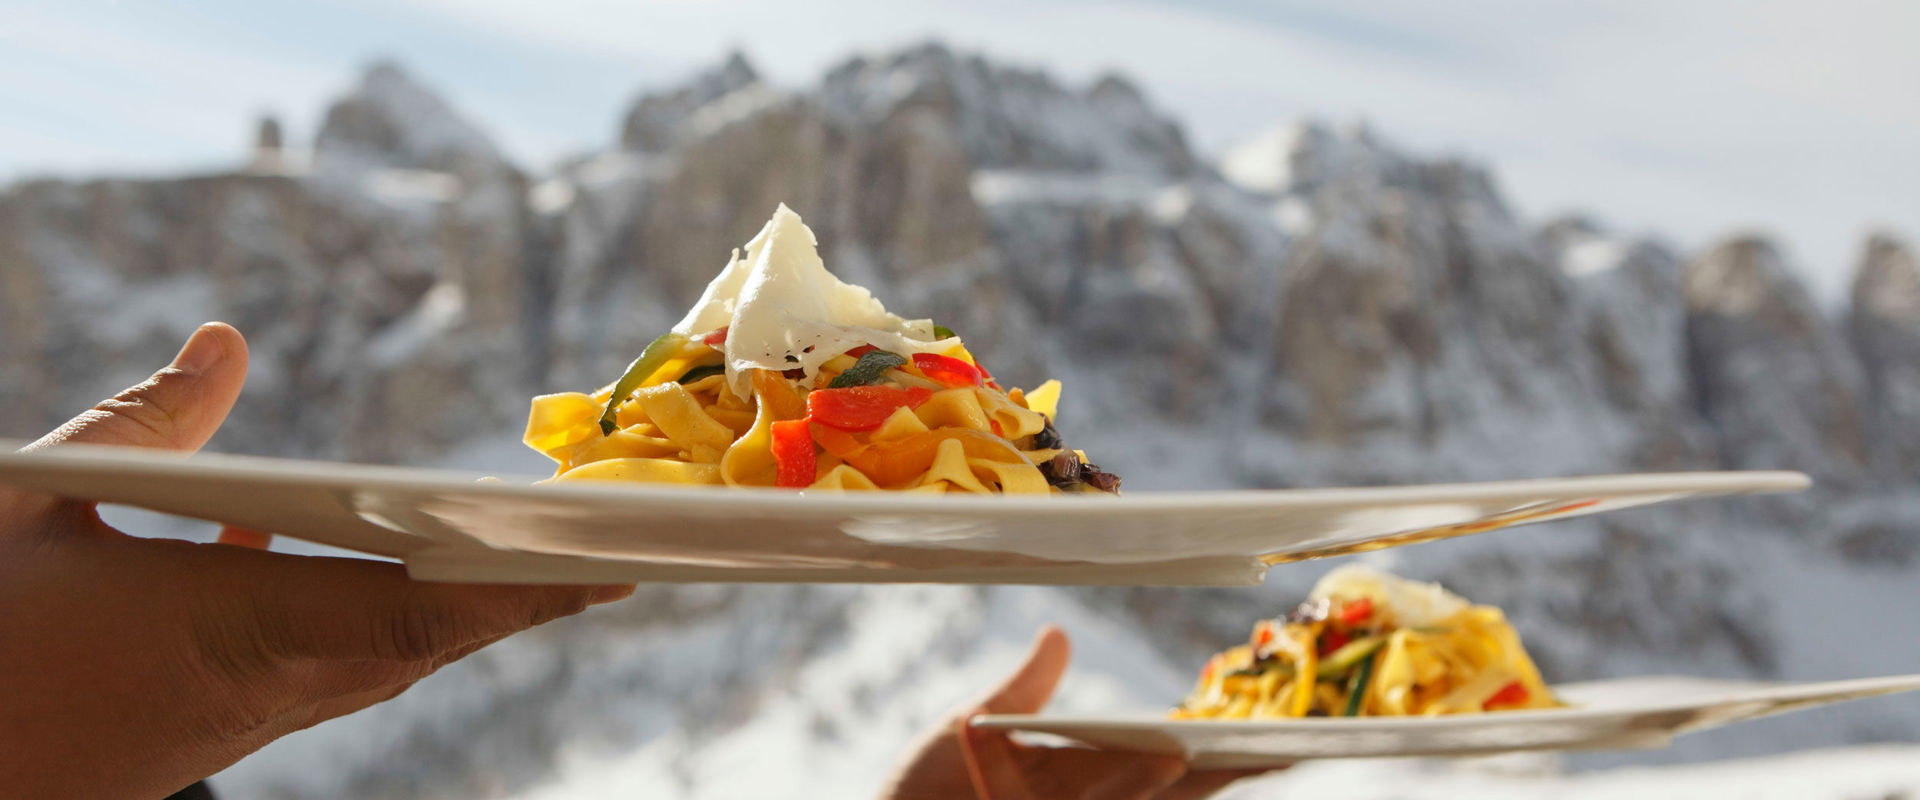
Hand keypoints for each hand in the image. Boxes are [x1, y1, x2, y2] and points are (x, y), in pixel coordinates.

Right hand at [0, 323, 633, 799]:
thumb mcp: (21, 504)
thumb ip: (137, 424)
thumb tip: (224, 341)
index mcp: (222, 629)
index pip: (411, 614)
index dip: (522, 592)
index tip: (614, 567)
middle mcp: (253, 689)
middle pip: (422, 641)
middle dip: (522, 595)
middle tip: (614, 551)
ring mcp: (233, 724)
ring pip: (374, 661)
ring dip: (452, 608)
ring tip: (522, 549)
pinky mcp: (203, 734)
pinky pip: (312, 669)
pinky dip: (349, 612)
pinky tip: (311, 550)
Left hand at [881, 627, 1279, 799]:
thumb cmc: (927, 783)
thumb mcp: (974, 722)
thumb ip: (1023, 688)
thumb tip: (1059, 634)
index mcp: (1089, 780)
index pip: (1172, 769)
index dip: (1228, 757)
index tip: (1280, 738)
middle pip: (1173, 795)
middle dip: (1224, 774)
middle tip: (1281, 749)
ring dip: (1163, 784)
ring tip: (1190, 750)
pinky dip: (1130, 791)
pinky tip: (1152, 769)